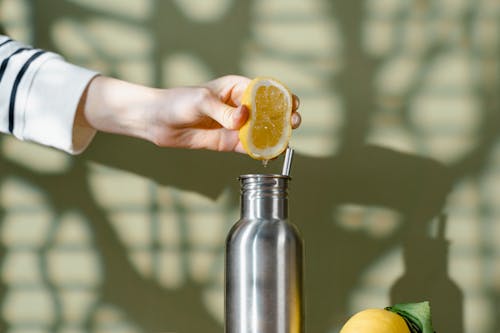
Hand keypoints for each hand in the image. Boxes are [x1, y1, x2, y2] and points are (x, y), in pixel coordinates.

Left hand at [80, 75, 300, 152]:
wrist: (157, 121)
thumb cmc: (177, 102)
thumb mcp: (201, 102)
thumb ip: (223, 111)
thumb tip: (244, 118)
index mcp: (236, 88)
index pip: (264, 90)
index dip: (281, 96)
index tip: (292, 103)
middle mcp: (239, 106)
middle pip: (268, 111)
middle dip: (283, 116)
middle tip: (294, 123)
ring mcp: (234, 125)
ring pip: (261, 130)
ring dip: (275, 135)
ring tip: (286, 139)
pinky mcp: (227, 141)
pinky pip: (248, 146)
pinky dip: (260, 149)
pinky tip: (270, 152)